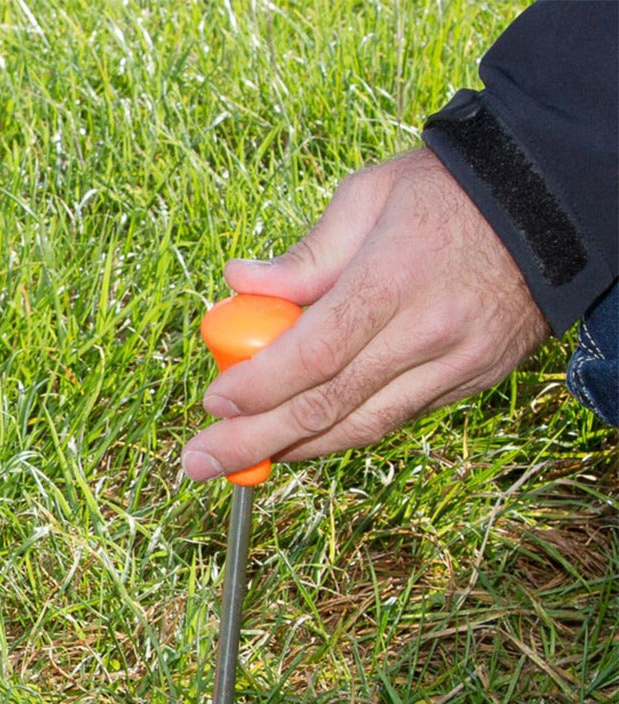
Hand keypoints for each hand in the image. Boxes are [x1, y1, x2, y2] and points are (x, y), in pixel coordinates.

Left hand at [182, 148, 550, 480]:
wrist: (553, 204)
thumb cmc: (447, 192)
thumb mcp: (370, 196)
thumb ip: (304, 254)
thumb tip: (238, 283)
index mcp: (395, 277)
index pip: (314, 353)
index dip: (257, 387)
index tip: (212, 403)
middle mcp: (428, 331)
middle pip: (328, 404)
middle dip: (255, 441)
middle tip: (198, 464)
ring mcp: (455, 364)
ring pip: (361, 426)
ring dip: (293, 450)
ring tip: (238, 465)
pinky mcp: (470, 382)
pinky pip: (392, 420)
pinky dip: (339, 435)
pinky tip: (297, 441)